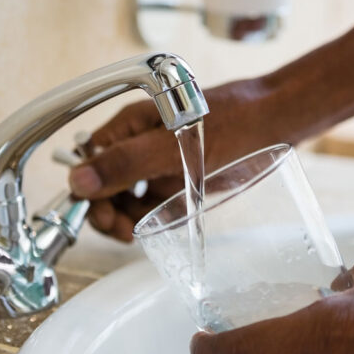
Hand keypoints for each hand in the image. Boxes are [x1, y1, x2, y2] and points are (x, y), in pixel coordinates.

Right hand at [68, 77, 285, 240]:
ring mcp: (158, 160)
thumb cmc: (232, 123)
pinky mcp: (177, 175)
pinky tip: (157, 224)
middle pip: (106, 182)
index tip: (104, 219)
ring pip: (127, 194)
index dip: (90, 193)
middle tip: (124, 232)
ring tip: (139, 232)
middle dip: (107, 209)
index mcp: (130, 126)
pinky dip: (149, 215)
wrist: (275, 121)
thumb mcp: (174, 147)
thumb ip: (126, 163)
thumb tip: (79, 180)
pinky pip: (152, 199)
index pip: (90, 163)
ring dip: (127, 216)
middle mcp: (139, 142)